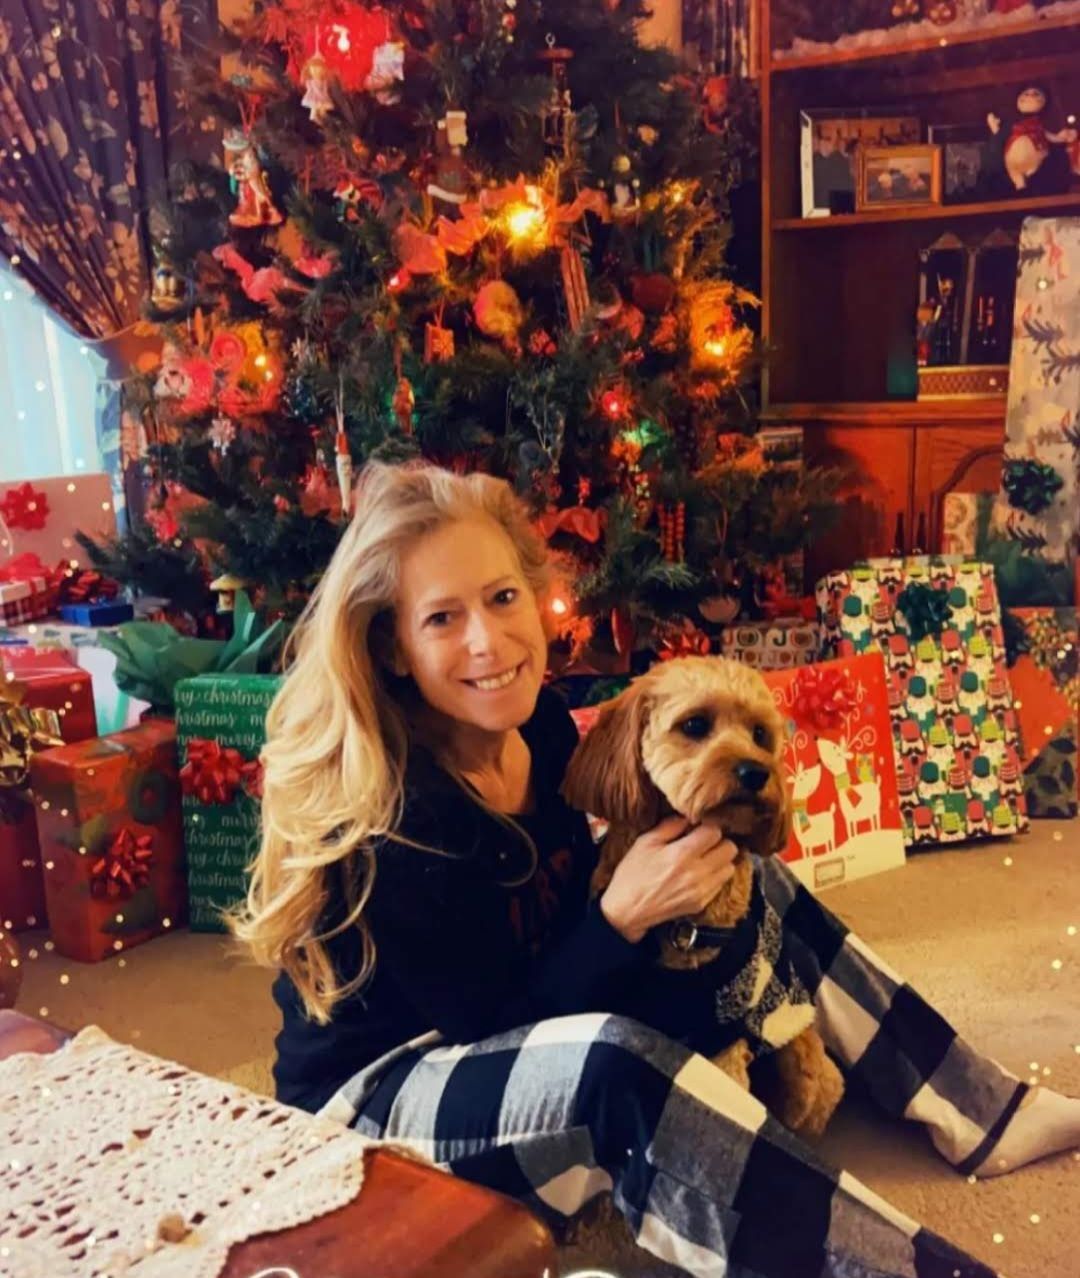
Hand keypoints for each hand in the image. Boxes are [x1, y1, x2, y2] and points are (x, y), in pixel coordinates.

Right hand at [599, 815, 739, 943]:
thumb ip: (670, 826)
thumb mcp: (645, 842)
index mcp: (681, 854)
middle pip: (730, 849)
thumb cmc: (632, 874)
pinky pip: (720, 885)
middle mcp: (696, 873)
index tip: (699, 827)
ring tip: (704, 859)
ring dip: (720, 860)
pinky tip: (698, 874)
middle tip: (705, 842)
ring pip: (730, 868)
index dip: (708, 826)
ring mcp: (701, 891)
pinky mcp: (701, 904)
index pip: (714, 832)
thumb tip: (687, 817)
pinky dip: (714, 876)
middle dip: (719, 842)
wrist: (627, 910)